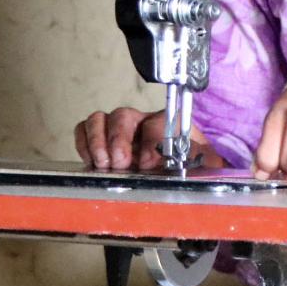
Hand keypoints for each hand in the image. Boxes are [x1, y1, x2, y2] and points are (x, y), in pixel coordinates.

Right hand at [73, 107, 221, 171]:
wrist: (183, 169)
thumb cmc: (190, 164)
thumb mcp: (203, 162)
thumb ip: (200, 159)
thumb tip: (184, 161)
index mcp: (168, 124)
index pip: (156, 123)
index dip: (150, 141)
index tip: (148, 163)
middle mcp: (141, 123)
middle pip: (123, 116)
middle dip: (119, 139)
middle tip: (120, 162)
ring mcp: (119, 131)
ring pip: (100, 119)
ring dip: (97, 140)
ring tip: (102, 162)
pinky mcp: (101, 141)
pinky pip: (84, 130)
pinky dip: (83, 143)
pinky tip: (91, 161)